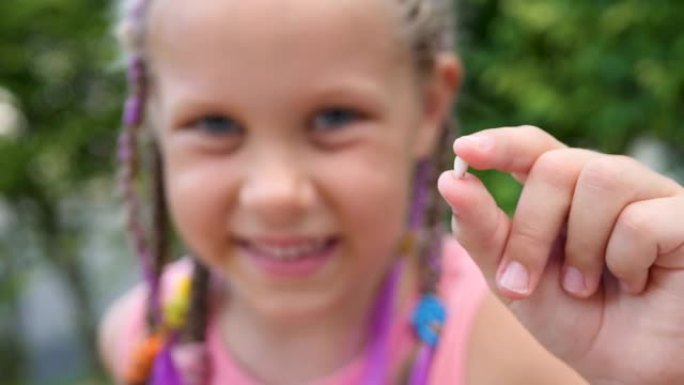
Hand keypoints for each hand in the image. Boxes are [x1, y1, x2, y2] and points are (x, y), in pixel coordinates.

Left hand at [437, 126, 683, 384]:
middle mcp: (606, 182)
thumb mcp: (513, 279)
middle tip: (522, 284)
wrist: (629, 370)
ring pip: (601, 180)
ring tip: (586, 287)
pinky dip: (624, 262)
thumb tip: (448, 178)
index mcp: (563, 191)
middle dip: (530, 231)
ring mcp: (649, 195)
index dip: (501, 144)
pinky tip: (635, 284)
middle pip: (556, 167)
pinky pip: (641, 220)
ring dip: (581, 248)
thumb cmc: (574, 319)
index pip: (532, 148)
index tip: (464, 151)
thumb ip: (482, 231)